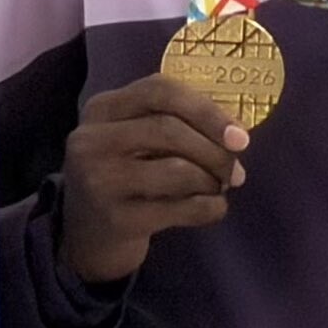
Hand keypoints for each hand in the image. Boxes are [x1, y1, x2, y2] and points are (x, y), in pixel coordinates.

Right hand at [58, 75, 250, 283]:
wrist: (87, 237)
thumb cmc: (125, 178)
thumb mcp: (135, 140)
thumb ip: (176, 124)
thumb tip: (236, 134)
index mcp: (102, 108)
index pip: (160, 90)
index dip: (206, 109)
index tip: (240, 134)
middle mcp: (92, 139)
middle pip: (170, 129)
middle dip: (215, 150)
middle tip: (236, 171)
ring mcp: (100, 180)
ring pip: (178, 170)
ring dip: (212, 181)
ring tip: (217, 189)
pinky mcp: (116, 219)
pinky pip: (182, 208)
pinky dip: (210, 208)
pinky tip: (213, 209)